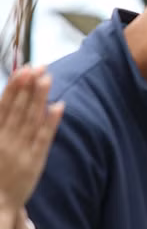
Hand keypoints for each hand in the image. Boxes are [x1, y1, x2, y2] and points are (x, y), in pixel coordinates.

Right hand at [0, 66, 63, 228]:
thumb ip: (0, 122)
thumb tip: (6, 101)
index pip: (3, 107)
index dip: (14, 88)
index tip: (24, 70)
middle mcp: (5, 142)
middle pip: (19, 110)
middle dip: (29, 88)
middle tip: (39, 67)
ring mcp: (21, 151)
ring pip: (32, 120)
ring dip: (40, 98)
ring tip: (48, 78)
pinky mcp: (35, 161)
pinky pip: (44, 139)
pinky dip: (51, 122)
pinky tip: (59, 105)